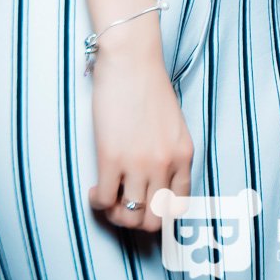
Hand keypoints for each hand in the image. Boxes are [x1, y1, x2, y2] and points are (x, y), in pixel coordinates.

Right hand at [88, 27, 193, 231]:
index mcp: (183, 154)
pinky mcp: (111, 157)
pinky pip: (104, 200)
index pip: (179, 205)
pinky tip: (95, 188)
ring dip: (115, 214)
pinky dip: (98, 202)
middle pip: (154, 220)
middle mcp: (164, 164)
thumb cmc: (148, 84)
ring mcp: (138, 163)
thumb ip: (170, 151)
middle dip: (137, 220)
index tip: (146, 205)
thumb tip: (155, 179)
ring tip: (108, 197)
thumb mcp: (173, 123)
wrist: (131, 59)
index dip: (161, 214)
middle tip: (124, 205)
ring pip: (129, 216)